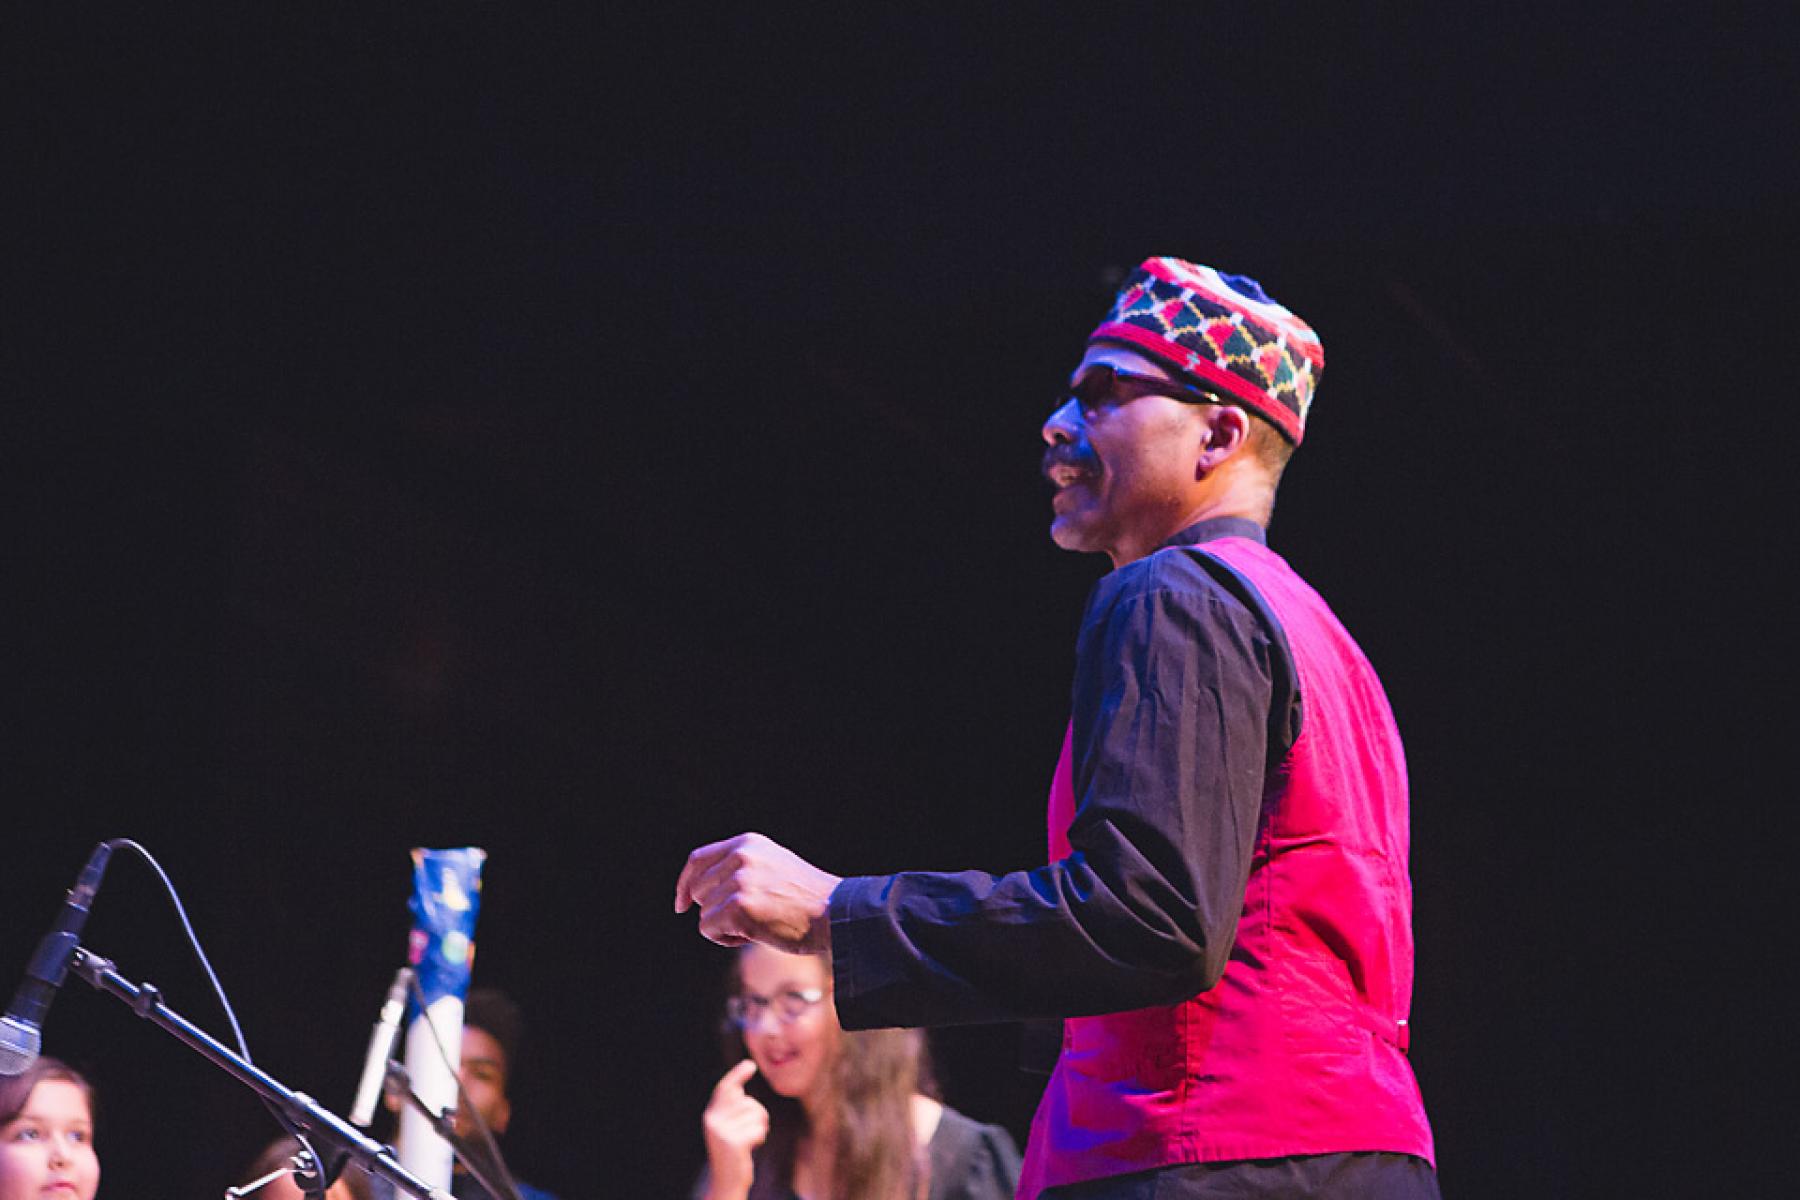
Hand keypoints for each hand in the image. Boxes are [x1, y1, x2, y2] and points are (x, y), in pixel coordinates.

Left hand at [674, 832, 840, 953]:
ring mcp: (739, 880)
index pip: (698, 860)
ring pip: (703, 913)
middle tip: (748, 919)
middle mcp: (740, 856)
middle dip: (714, 910)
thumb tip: (699, 891)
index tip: (681, 905)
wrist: (836, 912)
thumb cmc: (808, 899)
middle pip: (697, 890)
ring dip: (725, 927)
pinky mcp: (738, 906)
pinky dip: (726, 939)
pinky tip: (754, 935)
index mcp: (747, 843)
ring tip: (758, 924)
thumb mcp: (772, 867)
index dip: (685, 884)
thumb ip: (740, 870)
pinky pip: (709, 929)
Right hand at [703, 1059, 768, 1199]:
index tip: (750, 1064)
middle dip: (757, 1112)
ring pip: (755, 1114)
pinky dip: (760, 1137)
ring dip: (760, 1127)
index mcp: (711, 1116)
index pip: (724, 1088)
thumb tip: (740, 1090)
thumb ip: (731, 1111)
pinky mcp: (734, 1142)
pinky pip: (758, 1129)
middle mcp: (713, 1121)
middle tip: (755, 1128)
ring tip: (750, 1141)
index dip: (737, 1074)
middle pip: (746, 1101)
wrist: (726, 1184)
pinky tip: (752, 1147)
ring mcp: (722, 1132)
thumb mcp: (729, 1130)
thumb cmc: (733, 1155)